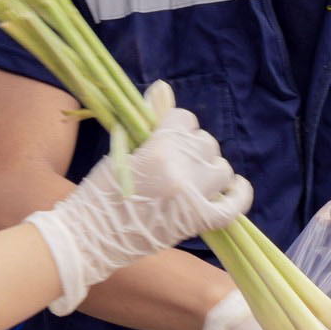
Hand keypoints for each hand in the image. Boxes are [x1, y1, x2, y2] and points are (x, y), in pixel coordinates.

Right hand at [26, 82, 252, 310]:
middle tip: (179, 158)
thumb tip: (162, 92)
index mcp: (159, 148)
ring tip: (197, 174)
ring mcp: (192, 198)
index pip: (185, 119)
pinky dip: (240, 195)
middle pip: (206, 143)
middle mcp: (181, 170)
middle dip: (193, 146)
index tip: (170, 133)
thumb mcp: (120, 151)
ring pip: (222, 169)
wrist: (90, 236)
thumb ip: (147, 127)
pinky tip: (237, 186)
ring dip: (211, 168)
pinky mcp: (197, 223)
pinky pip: (233, 206)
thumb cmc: (99, 192)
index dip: (178, 125)